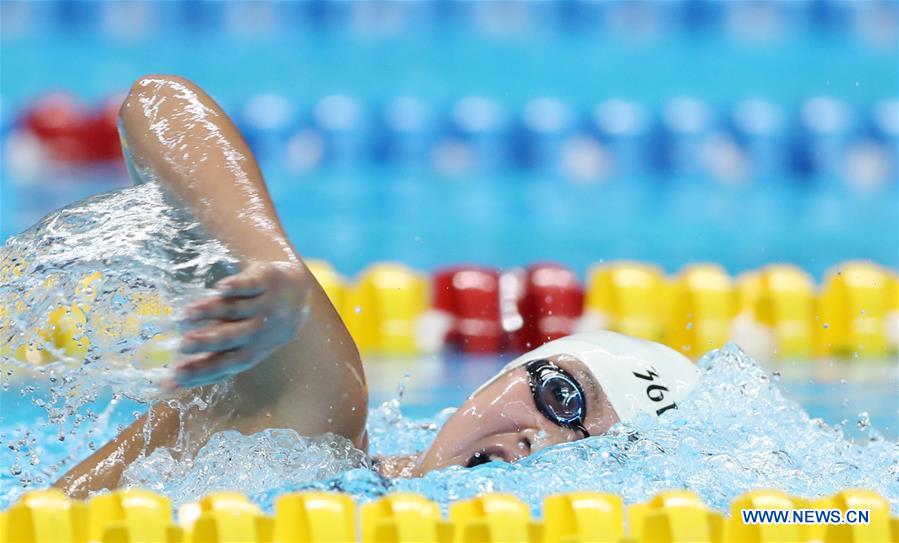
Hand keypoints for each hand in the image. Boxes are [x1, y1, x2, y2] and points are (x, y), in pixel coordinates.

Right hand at [167, 261, 310, 388]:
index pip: (221, 365)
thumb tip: (166, 384)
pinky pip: (251, 285)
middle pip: (230, 338)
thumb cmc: (255, 329)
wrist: (295, 296)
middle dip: (206, 342)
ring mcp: (263, 306)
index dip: (198, 372)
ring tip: (186, 314)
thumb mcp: (238, 348)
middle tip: (181, 345)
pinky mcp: (266, 282)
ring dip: (211, 311)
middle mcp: (257, 332)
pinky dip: (237, 286)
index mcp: (248, 352)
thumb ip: (206, 362)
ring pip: (236, 310)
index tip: (173, 376)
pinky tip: (221, 288)